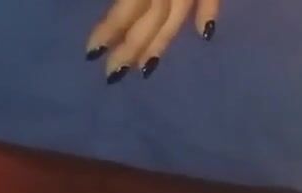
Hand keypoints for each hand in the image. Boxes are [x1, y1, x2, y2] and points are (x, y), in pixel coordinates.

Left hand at [85, 0, 218, 81]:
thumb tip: (111, 11)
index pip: (127, 9)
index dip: (110, 30)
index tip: (92, 53)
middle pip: (153, 17)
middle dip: (133, 47)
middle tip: (114, 74)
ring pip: (178, 13)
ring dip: (162, 42)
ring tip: (146, 68)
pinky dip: (209, 10)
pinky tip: (204, 34)